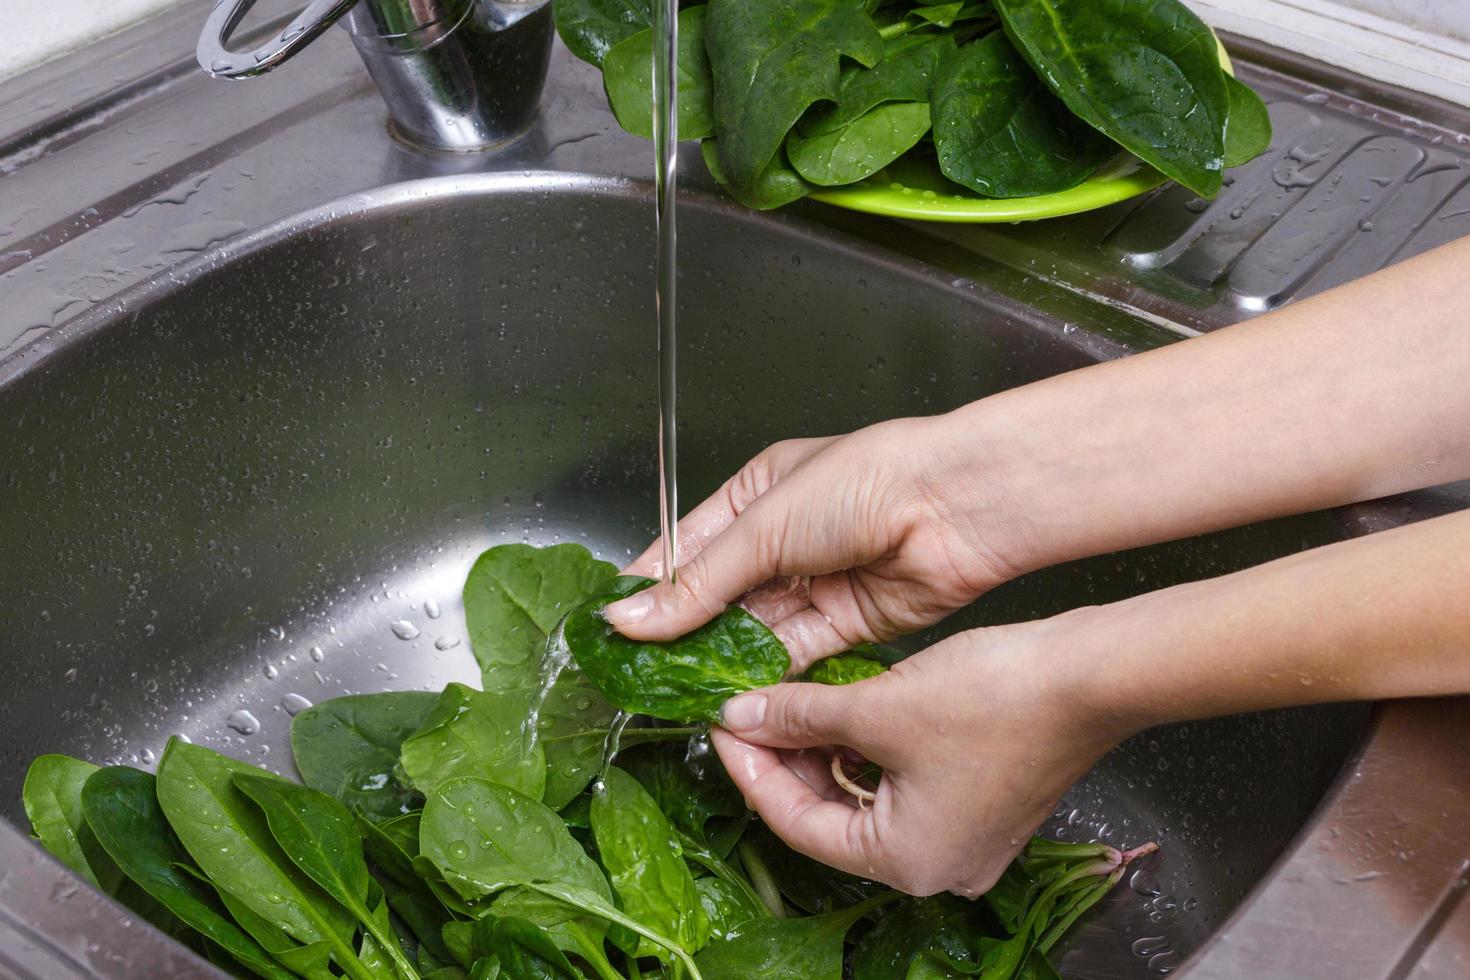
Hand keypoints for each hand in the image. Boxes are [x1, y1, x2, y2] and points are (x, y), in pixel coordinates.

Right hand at [604, 419, 1026, 669]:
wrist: (955, 506)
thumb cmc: (867, 482)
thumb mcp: (763, 528)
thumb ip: (698, 584)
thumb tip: (630, 618)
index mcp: (756, 494)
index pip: (685, 549)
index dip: (649, 590)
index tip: (612, 628)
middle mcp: (783, 539)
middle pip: (717, 597)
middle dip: (682, 634)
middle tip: (638, 671)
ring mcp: (815, 582)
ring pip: (752, 631)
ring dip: (720, 660)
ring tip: (677, 690)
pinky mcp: (846, 622)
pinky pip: (793, 654)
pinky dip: (764, 675)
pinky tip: (732, 694)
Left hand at [710, 621, 1127, 895]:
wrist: (1090, 674)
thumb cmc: (996, 700)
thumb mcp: (877, 707)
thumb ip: (800, 715)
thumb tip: (742, 715)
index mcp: (907, 862)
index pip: (797, 824)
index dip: (750, 770)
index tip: (721, 726)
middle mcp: (937, 864)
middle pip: (830, 815)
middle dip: (786, 759)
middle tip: (746, 711)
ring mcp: (962, 837)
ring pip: (865, 797)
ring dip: (823, 751)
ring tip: (785, 704)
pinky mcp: (978, 803)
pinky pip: (900, 785)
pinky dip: (866, 750)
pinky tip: (838, 709)